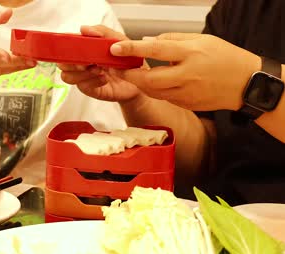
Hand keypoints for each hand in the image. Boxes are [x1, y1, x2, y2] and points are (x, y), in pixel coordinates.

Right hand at [58, 25, 143, 102]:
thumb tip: (83, 29)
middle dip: (73, 62)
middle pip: (62, 63)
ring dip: (82, 73)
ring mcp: (83, 77)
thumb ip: (102, 32)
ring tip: (99, 70)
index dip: (66, 48)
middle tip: (88, 61)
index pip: (66, 47)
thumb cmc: (127, 58)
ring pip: (67, 76)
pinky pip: (82, 86)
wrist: (138, 79)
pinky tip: (104, 79)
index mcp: (85, 49)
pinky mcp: (89, 89)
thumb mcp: (118, 40)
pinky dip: (93, 81)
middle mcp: (81, 63)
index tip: (77, 49)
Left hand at [109, 33, 260, 110]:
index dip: (132, 50)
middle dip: (128, 75)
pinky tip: (155, 82)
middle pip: (147, 79)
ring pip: (152, 91)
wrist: (246, 84)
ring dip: (140, 83)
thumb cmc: (225, 58)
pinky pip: (164, 97)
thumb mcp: (201, 39)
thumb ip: (172, 40)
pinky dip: (155, 89)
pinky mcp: (186, 104)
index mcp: (190, 54)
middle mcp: (186, 76)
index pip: (155, 50)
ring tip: (134, 74)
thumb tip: (147, 42)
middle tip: (119, 69)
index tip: (115, 48)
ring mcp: (186, 93)